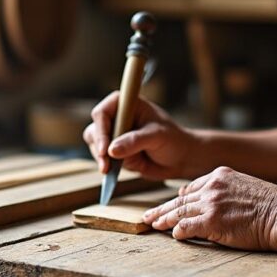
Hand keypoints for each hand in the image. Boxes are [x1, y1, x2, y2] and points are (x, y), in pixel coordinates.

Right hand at [83, 92, 197, 179]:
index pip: (103, 112)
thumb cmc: (173, 140)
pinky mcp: (115, 150)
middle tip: (105, 165)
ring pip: (95, 144)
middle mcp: (118, 116)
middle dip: (98, 147)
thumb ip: (134, 141)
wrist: (181, 158)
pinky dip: (105, 164)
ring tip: (110, 170)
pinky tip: (112, 172)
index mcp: (127, 104)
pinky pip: (102, 157)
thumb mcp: (157, 137)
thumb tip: (112, 150)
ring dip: (101, 158)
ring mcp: (115, 134)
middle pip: (95, 129)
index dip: (101, 129)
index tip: (105, 149)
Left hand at [142, 166, 276, 249]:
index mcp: (219, 175)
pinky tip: (173, 236)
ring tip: (153, 225)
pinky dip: (177, 232)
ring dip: (164, 220)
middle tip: (148, 216)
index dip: (178, 199)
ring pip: (179, 212)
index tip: (168, 205)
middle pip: (180, 200)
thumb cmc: (270, 205)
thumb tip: (204, 196)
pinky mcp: (212, 221)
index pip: (191, 188)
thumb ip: (223, 189)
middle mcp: (212, 186)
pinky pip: (186, 227)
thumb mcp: (244, 185)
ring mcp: (211, 203)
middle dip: (162, 209)